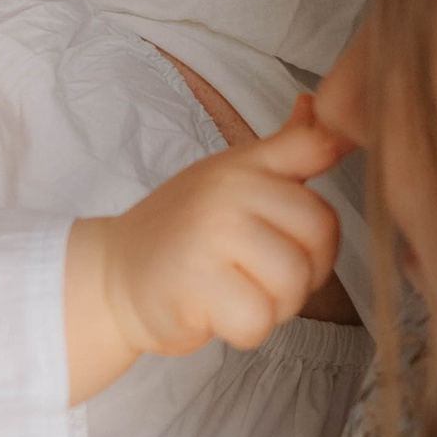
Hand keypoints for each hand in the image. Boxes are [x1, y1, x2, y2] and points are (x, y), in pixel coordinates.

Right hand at [66, 102, 343, 397]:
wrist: (113, 276)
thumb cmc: (182, 232)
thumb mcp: (232, 177)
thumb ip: (285, 149)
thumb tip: (319, 105)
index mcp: (245, 165)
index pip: (322, 190)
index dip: (319, 234)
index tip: (283, 244)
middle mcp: (229, 191)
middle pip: (318, 243)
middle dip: (300, 276)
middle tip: (257, 278)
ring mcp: (210, 235)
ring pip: (293, 286)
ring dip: (272, 307)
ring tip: (235, 294)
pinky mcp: (194, 284)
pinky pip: (258, 321)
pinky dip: (244, 330)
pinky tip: (215, 313)